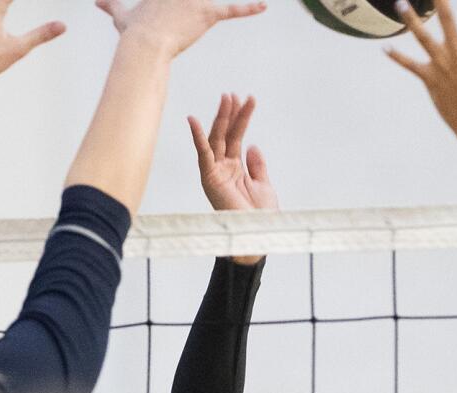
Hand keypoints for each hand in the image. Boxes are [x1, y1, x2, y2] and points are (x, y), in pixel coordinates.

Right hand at [97, 0, 266, 57]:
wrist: (144, 45)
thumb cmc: (134, 32)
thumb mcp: (122, 15)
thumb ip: (111, 6)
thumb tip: (97, 2)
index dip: (180, 1)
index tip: (182, 4)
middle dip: (196, 2)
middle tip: (198, 10)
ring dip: (220, 5)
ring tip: (230, 8)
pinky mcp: (208, 13)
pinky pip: (232, 10)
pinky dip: (249, 9)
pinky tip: (263, 6)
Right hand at [189, 95, 278, 212]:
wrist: (257, 233)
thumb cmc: (260, 215)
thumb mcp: (263, 184)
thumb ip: (257, 165)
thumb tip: (252, 145)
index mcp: (234, 169)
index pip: (236, 137)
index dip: (241, 119)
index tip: (247, 100)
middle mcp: (222, 168)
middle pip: (225, 135)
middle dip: (230, 114)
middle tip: (234, 94)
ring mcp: (215, 173)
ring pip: (215, 139)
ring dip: (220, 118)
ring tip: (227, 98)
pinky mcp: (209, 179)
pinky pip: (202, 155)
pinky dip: (197, 138)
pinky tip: (193, 120)